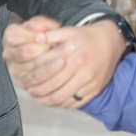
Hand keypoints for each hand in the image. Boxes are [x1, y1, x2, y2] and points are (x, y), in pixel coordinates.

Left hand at [3, 16, 126, 107]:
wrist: (111, 42)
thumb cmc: (85, 37)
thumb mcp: (68, 30)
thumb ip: (50, 34)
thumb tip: (34, 37)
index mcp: (74, 54)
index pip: (48, 68)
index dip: (34, 75)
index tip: (24, 80)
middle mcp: (83, 69)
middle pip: (55, 86)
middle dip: (39, 91)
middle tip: (30, 92)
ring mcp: (90, 82)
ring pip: (65, 98)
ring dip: (49, 100)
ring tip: (39, 98)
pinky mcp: (95, 90)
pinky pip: (76, 103)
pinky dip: (63, 104)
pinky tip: (54, 101)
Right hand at [3, 16, 59, 78]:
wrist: (55, 50)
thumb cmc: (48, 35)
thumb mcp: (46, 25)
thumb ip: (39, 24)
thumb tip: (30, 26)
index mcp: (11, 36)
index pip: (14, 36)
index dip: (29, 36)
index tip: (45, 37)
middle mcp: (10, 54)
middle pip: (24, 53)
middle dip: (44, 50)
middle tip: (65, 46)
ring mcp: (16, 70)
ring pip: (31, 70)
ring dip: (50, 67)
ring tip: (64, 61)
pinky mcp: (24, 83)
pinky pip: (36, 85)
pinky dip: (50, 80)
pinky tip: (61, 75)